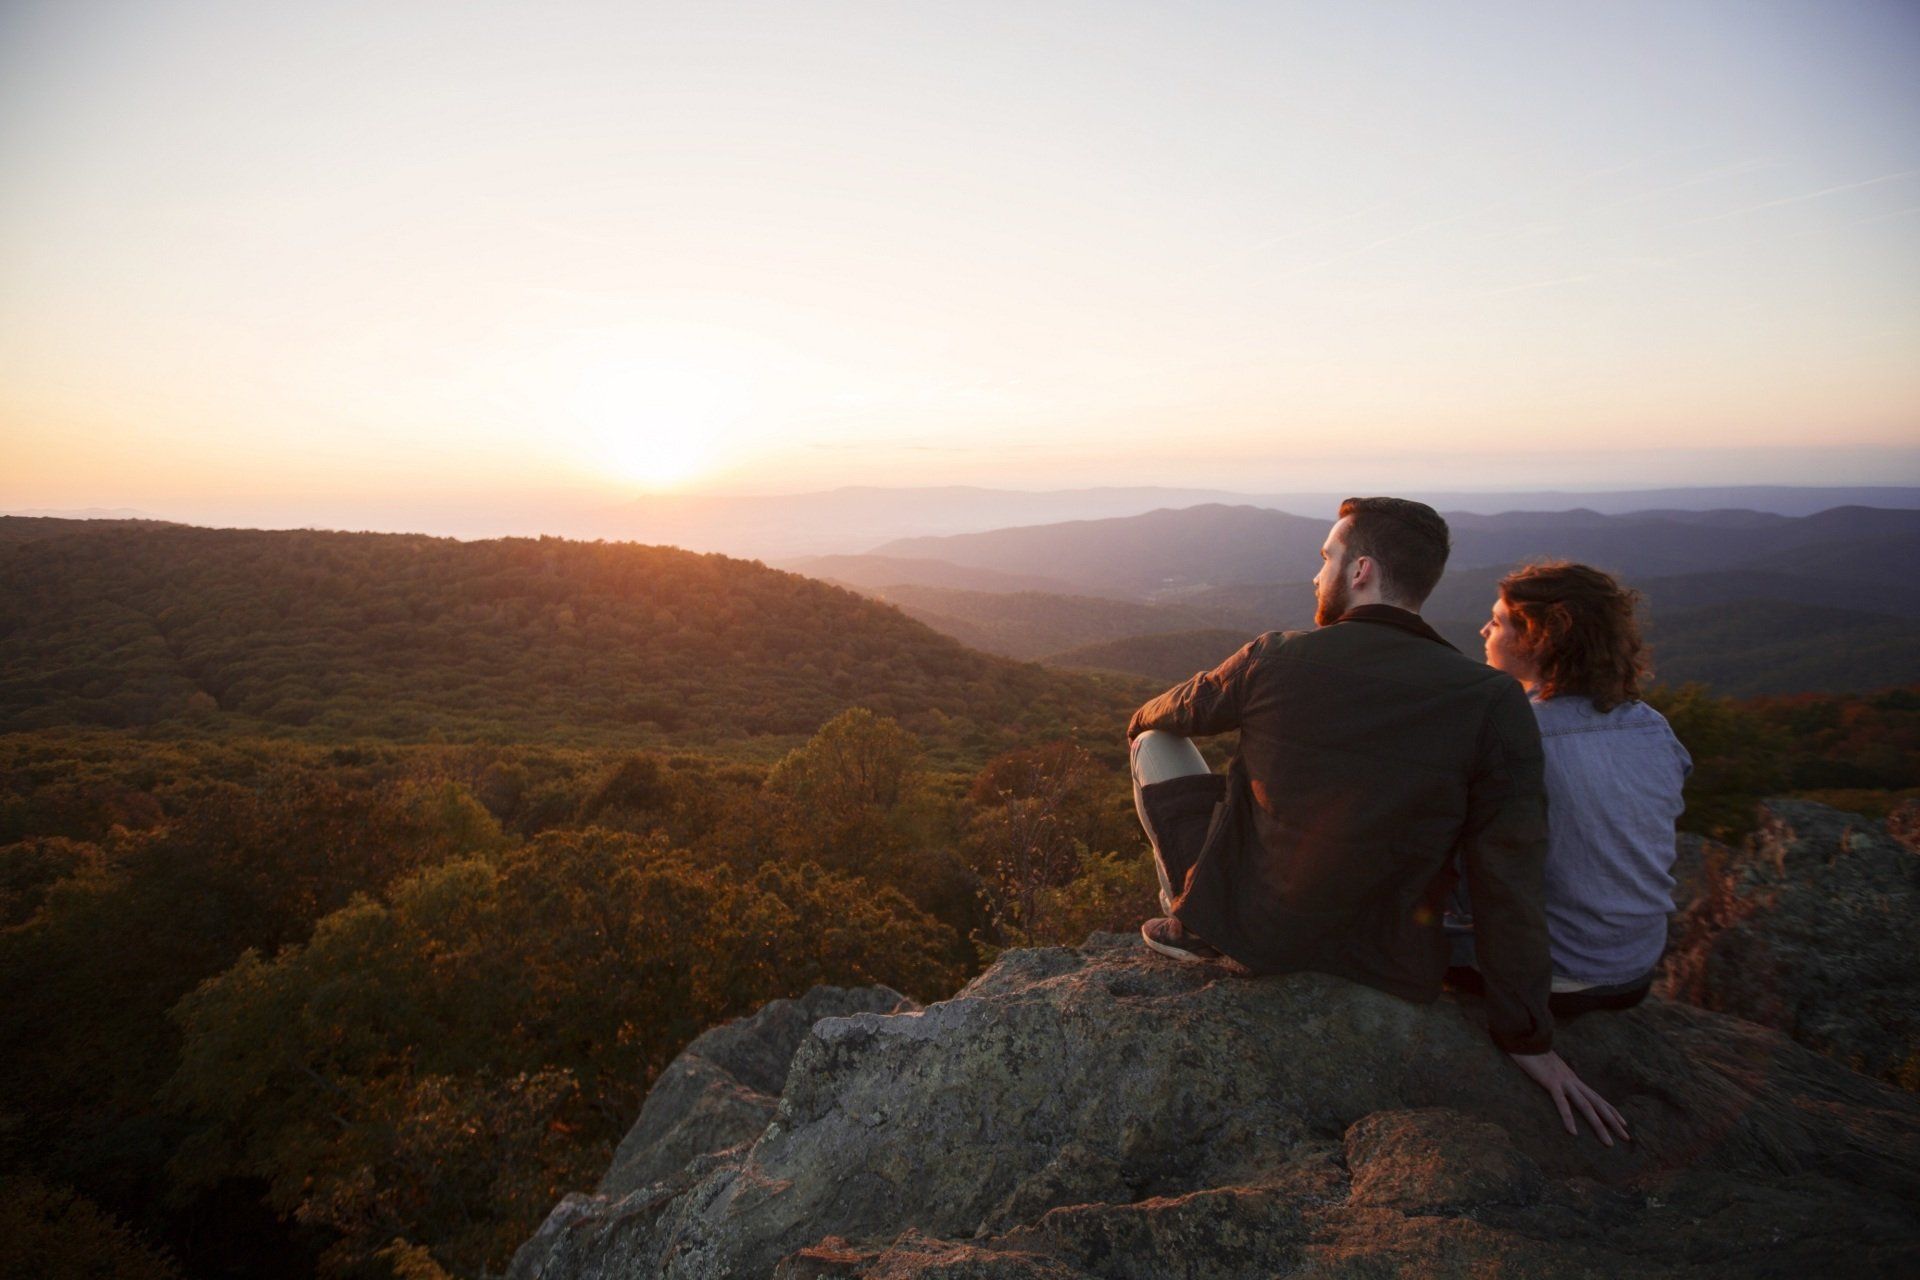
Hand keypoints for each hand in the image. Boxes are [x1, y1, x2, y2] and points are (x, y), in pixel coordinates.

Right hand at [1506, 1049, 1630, 1146]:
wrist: (1525, 1039)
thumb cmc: (1532, 1054)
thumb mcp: (1548, 1069)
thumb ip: (1556, 1078)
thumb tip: (1559, 1086)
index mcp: (1573, 1079)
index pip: (1598, 1097)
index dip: (1612, 1111)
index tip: (1624, 1124)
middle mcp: (1573, 1081)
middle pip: (1598, 1104)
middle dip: (1613, 1122)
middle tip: (1627, 1138)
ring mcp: (1564, 1081)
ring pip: (1586, 1106)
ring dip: (1599, 1125)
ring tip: (1608, 1143)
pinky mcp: (1551, 1082)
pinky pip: (1561, 1103)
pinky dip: (1568, 1118)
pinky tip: (1573, 1132)